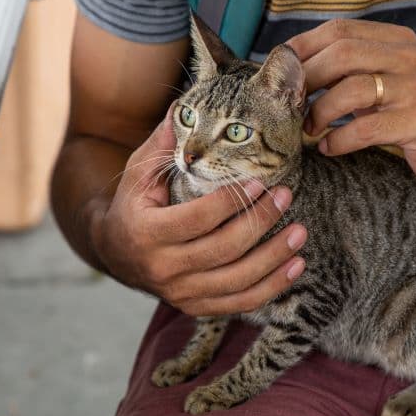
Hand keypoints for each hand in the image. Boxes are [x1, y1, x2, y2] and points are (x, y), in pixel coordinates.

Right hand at [95, 116, 306, 315]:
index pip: (199, 219)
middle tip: (285, 197)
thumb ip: (163, 145)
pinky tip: (295, 265)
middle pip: (223, 249)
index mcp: (147, 233)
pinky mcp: (195, 307)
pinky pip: (240, 303)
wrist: (116, 253)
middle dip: (260, 222)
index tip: (261, 180)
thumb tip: (184, 108)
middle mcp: (163, 269)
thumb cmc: (133, 205)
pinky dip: (272, 287)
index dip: (233, 200)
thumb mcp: (139, 173)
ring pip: (237, 281)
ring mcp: (180, 293)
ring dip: (274, 257)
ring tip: (299, 232)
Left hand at [288, 19, 415, 187]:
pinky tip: (328, 147)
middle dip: (307, 78)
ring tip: (309, 126)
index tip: (280, 67)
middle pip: (343, 53)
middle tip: (289, 101)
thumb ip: (347, 67)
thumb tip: (291, 67)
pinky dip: (339, 139)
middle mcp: (409, 57)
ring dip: (320, 110)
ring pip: (352, 89)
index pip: (340, 30)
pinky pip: (365, 129)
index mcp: (396, 39)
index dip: (304, 46)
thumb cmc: (408, 109)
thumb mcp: (382, 78)